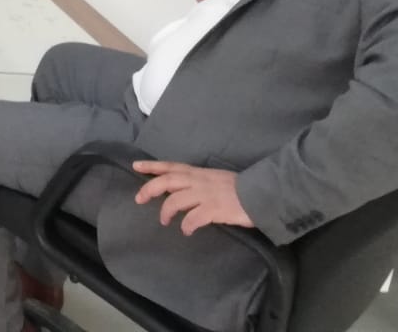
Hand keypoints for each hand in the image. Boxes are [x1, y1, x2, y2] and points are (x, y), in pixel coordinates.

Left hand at [133, 161, 253, 235]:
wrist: (261, 194)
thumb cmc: (239, 188)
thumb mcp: (215, 178)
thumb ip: (199, 182)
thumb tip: (183, 190)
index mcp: (199, 173)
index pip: (171, 166)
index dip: (152, 166)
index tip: (135, 166)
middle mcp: (199, 181)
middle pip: (167, 181)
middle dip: (150, 189)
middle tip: (139, 199)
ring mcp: (206, 194)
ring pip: (176, 200)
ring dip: (166, 211)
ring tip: (165, 221)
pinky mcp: (214, 209)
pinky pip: (194, 218)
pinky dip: (187, 225)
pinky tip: (187, 230)